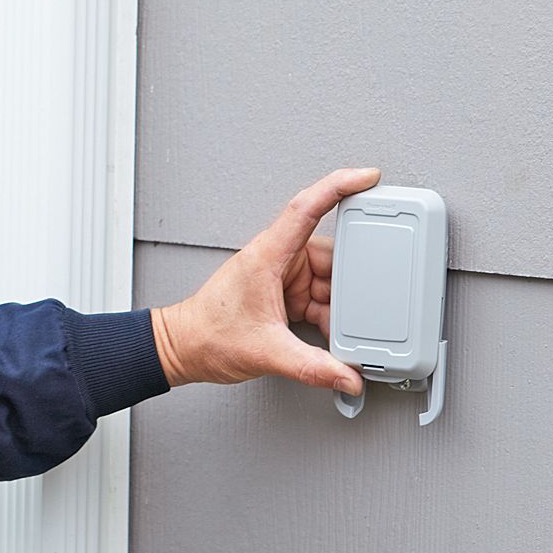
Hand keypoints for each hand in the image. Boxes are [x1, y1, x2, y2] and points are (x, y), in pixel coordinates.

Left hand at [150, 167, 380, 395]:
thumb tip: (346, 375)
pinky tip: (331, 332)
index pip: (307, 208)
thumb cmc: (207, 335)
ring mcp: (281, 276)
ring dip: (338, 303)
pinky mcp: (283, 293)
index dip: (340, 186)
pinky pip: (318, 296)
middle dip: (349, 280)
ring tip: (344, 328)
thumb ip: (312, 367)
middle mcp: (276, 259)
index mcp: (267, 256)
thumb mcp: (267, 353)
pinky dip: (328, 313)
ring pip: (327, 279)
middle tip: (365, 301)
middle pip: (329, 254)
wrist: (184, 348)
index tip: (368, 177)